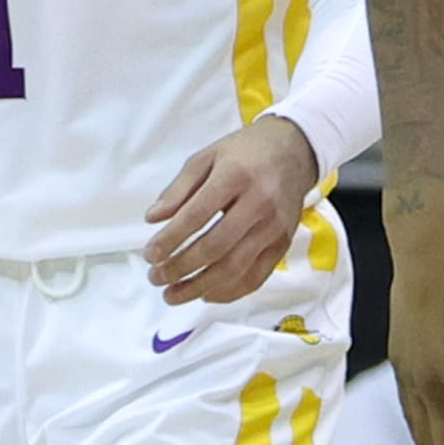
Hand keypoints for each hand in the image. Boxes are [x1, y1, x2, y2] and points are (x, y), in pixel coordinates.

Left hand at [145, 115, 317, 304]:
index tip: (149, 255)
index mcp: (235, 176)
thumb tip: (153, 219)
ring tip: (172, 294)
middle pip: (215, 247)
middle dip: (180, 268)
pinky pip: (256, 277)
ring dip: (199, 287)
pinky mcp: (284, 243)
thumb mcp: (207, 157)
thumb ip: (178, 189)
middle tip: (156, 277)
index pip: (196, 215)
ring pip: (235, 268)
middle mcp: (259, 203)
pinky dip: (228, 292)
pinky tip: (205, 293)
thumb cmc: (246, 152)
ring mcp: (274, 227)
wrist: (294, 150)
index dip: (169, 240)